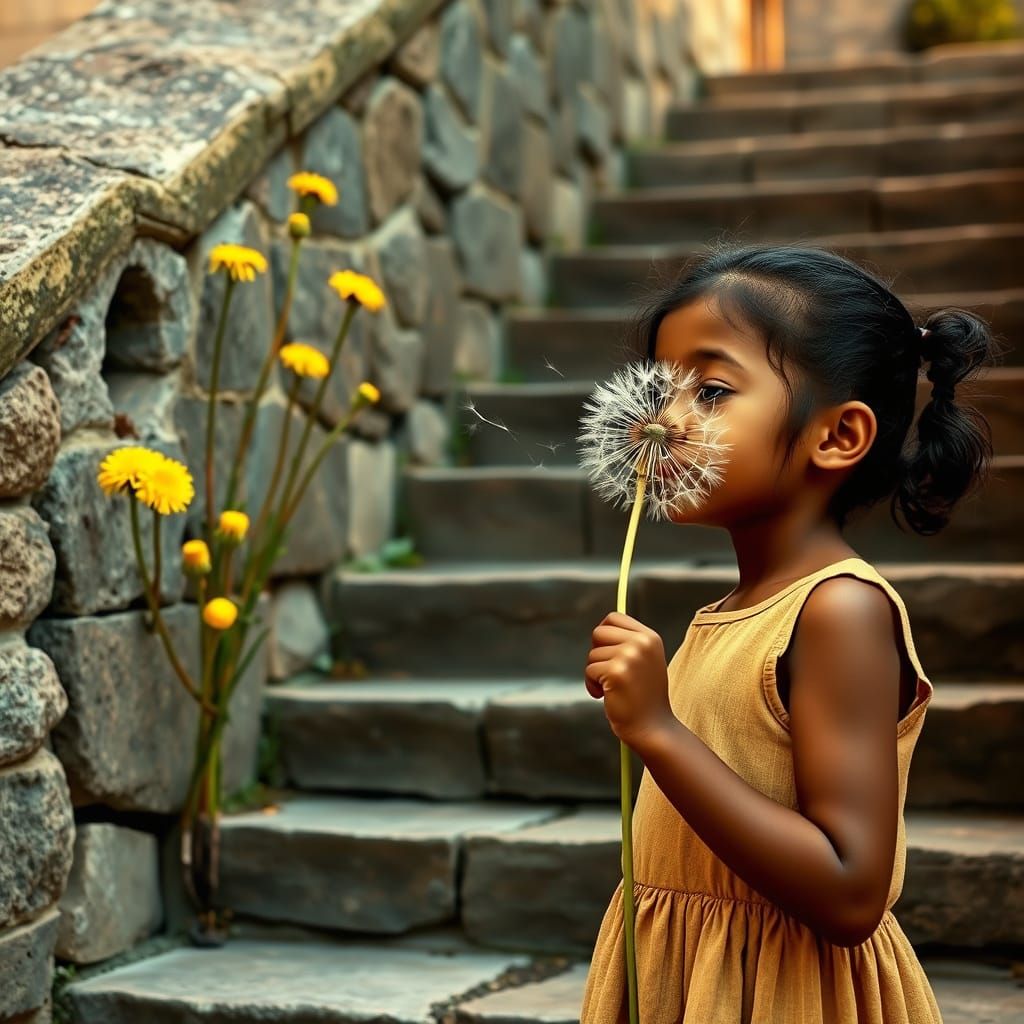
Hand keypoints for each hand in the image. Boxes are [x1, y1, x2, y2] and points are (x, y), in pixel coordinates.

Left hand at [585, 611, 675, 749]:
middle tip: (606, 672)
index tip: (604, 651)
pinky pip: (589, 671)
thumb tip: (600, 630)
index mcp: (650, 637)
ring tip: (611, 689)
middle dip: (597, 653)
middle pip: (599, 633)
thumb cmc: (644, 697)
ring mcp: (629, 656)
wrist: (653, 728)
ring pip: (592, 655)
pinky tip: (607, 697)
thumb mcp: (645, 661)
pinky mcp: (615, 672)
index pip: (614, 618)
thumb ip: (628, 643)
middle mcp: (641, 643)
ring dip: (595, 674)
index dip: (603, 634)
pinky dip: (592, 686)